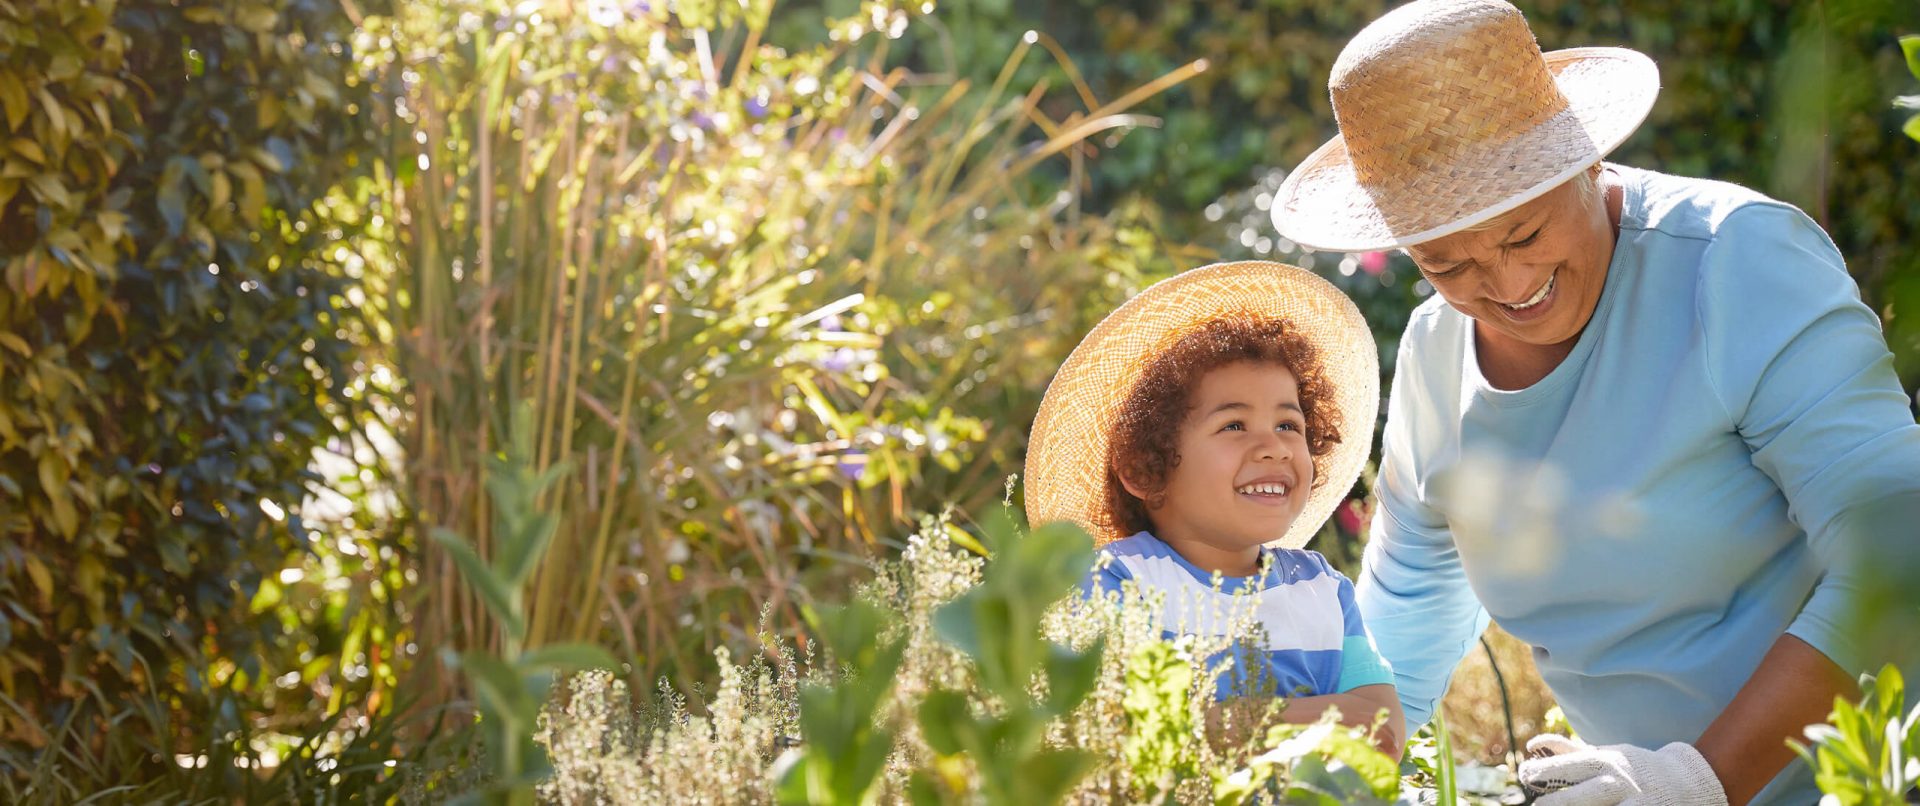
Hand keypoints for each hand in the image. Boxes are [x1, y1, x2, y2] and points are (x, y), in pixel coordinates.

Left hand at [1518, 734, 1727, 805]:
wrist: (1687, 781)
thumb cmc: (1634, 768)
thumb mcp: (1605, 755)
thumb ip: (1569, 752)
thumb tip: (1532, 746)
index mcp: (1607, 762)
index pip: (1570, 765)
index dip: (1544, 771)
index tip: (1524, 775)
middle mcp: (1621, 782)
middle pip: (1584, 795)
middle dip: (1558, 803)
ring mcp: (1637, 803)